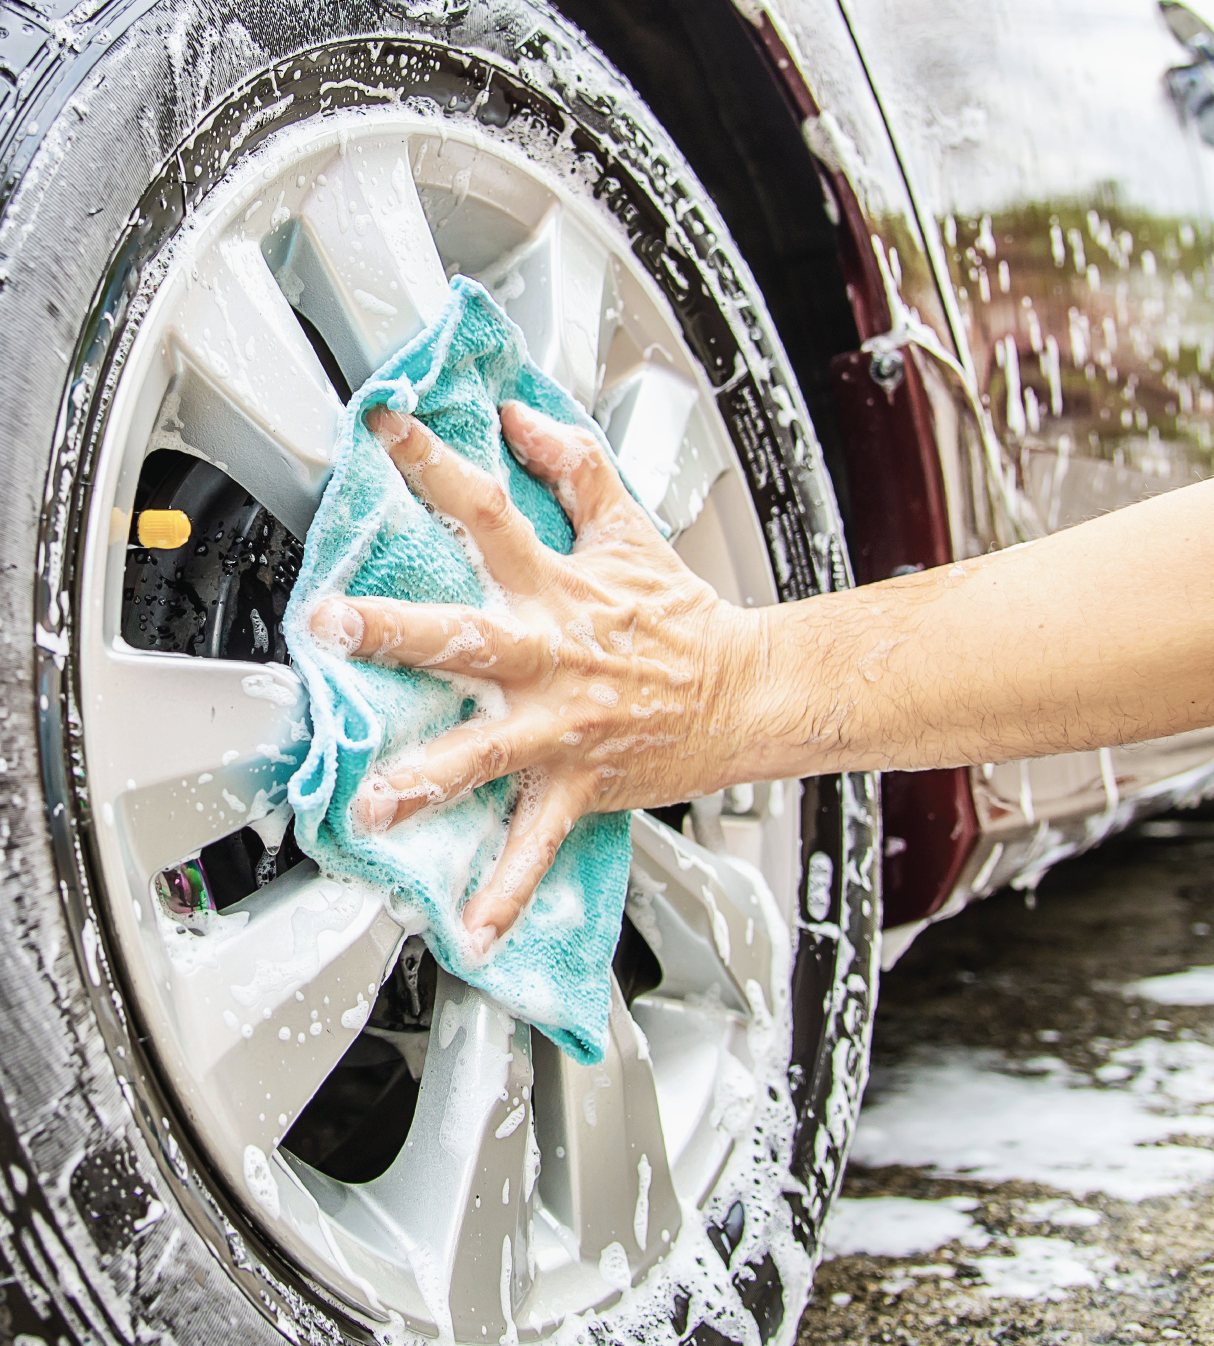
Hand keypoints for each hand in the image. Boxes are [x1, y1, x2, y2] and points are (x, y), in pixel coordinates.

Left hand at [309, 401, 761, 944]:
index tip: (385, 428)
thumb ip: (571, 467)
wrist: (747, 691)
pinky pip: (539, 842)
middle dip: (397, 630)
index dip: (438, 462)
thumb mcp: (627, 527)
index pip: (491, 512)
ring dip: (430, 776)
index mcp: (557, 587)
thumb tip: (520, 416)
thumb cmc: (679, 616)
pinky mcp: (579, 782)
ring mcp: (563, 724)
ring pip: (488, 750)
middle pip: (467, 633)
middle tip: (333, 625)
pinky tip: (471, 929)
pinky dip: (508, 888)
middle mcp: (551, 653)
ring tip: (374, 803)